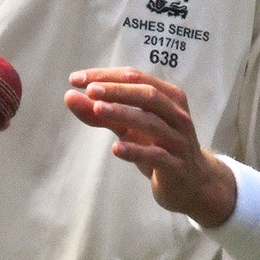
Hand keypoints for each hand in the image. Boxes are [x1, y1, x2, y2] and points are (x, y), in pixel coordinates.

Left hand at [65, 67, 235, 227]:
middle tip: (90, 90)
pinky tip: (116, 148)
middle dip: (117, 90)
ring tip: (97, 109)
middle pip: (147, 95)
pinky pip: (157, 156)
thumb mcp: (128, 127)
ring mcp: (178, 140)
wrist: (190, 183)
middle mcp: (176, 114)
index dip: (105, 76)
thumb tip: (69, 96)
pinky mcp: (177, 165)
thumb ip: (101, 113)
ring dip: (123, 113)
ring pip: (152, 122)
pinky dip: (136, 151)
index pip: (135, 78)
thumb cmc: (156, 147)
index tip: (75, 79)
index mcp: (167, 97)